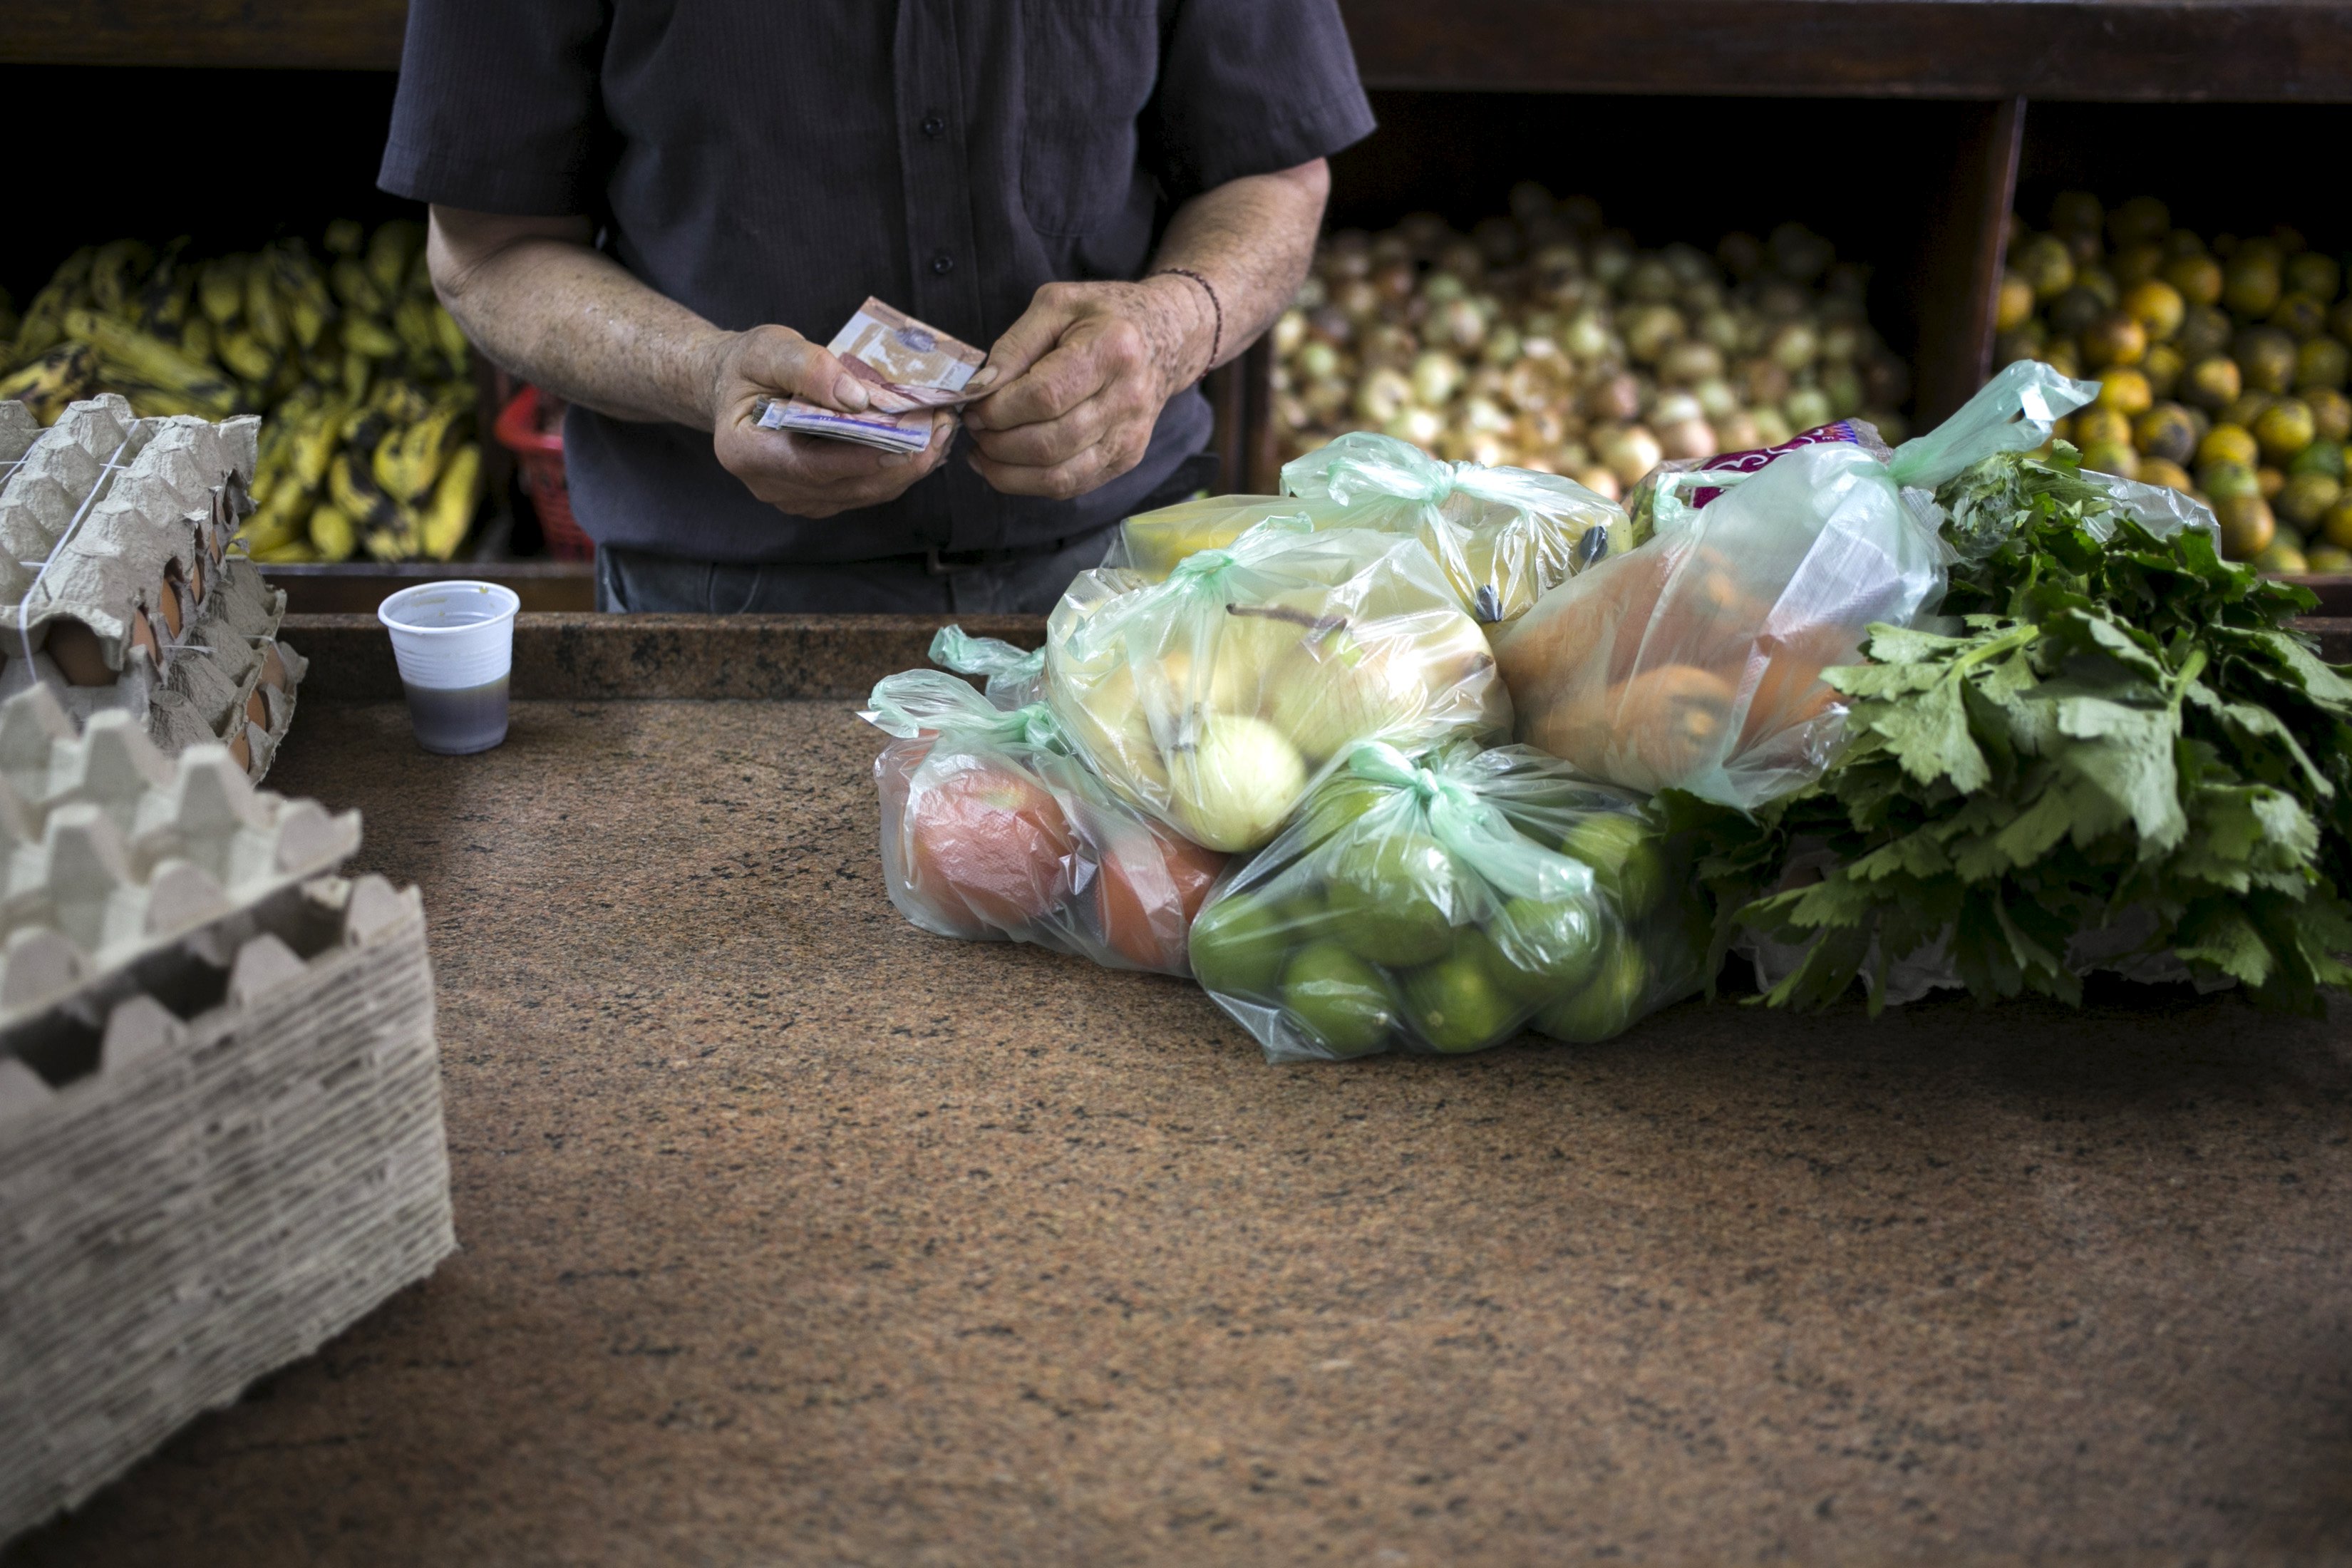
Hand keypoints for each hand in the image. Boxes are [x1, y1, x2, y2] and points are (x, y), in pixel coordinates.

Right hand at [705, 325, 955, 518]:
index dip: (862, 457)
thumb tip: (855, 398)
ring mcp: (796, 498)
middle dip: (901, 460)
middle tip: (943, 427)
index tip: (908, 440)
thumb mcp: (767, 349)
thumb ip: (806, 368)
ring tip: (942, 432)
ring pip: (863, 493)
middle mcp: (771, 486)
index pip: (811, 465)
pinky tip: (923, 443)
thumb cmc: (748, 366)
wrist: (735, 387)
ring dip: (907, 467)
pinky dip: (897, 468)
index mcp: (746, 452)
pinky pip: (865, 490)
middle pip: (846, 485)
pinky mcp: (819, 498)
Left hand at [964, 278, 1211, 500]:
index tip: (974, 404)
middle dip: (997, 442)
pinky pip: (1069, 486)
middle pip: (1049, 443)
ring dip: (1007, 470)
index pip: (1045, 397)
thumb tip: (979, 389)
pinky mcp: (1126, 459)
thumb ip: (1014, 346)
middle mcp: (1128, 399)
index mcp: (1112, 351)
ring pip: (1058, 476)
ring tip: (982, 450)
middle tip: (974, 427)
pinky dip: (1028, 483)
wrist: (1165, 338)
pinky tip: (1004, 465)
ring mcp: (1130, 436)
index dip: (999, 409)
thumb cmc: (1104, 316)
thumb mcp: (1056, 306)